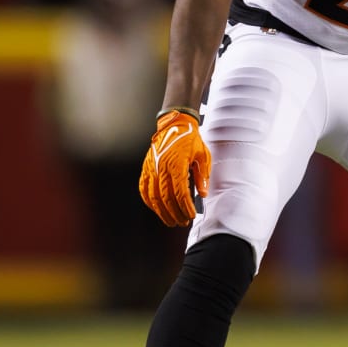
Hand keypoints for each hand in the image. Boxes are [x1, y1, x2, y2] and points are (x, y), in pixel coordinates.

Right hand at [138, 110, 210, 226]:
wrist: (174, 125)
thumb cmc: (190, 140)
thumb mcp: (203, 156)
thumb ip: (202, 176)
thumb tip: (203, 194)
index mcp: (177, 164)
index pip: (180, 192)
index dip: (185, 207)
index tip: (191, 215)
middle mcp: (161, 167)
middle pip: (166, 198)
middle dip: (175, 213)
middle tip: (183, 222)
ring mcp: (151, 168)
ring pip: (153, 197)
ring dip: (162, 212)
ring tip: (171, 220)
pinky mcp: (146, 168)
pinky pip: (144, 189)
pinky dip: (149, 202)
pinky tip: (157, 209)